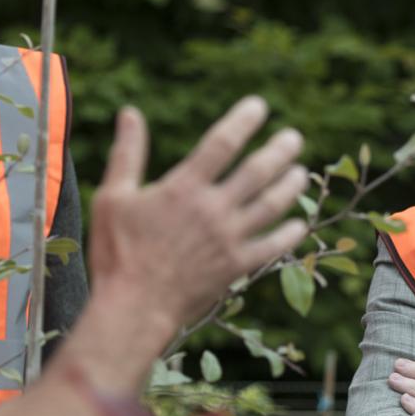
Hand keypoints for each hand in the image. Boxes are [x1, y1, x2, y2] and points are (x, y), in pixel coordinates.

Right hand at [87, 97, 306, 328]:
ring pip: (272, 205)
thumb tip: (130, 112)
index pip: (222, 143)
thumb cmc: (116, 253)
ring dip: (291, 186)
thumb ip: (127, 153)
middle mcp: (213, 209)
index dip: (243, 120)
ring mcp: (229, 239)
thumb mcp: (113, 197)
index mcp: (184, 188)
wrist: (133, 309)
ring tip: (301, 172)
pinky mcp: (237, 268)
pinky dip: (289, 233)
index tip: (260, 106)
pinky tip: (300, 223)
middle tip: (293, 137)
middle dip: (279, 150)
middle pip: (258, 171)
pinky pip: (273, 247)